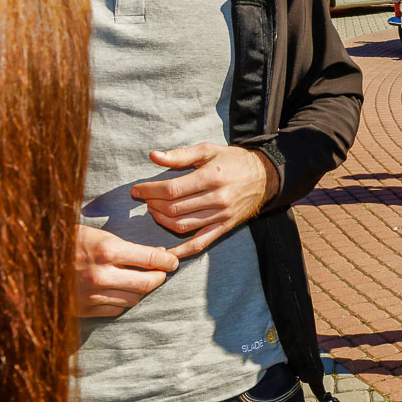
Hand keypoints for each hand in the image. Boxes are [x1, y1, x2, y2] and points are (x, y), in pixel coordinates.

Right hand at [75, 224, 179, 317]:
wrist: (33, 260)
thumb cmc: (69, 242)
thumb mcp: (99, 235)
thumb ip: (127, 246)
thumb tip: (157, 253)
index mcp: (108, 250)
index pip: (151, 258)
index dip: (167, 260)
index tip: (172, 261)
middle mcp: (102, 275)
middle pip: (147, 283)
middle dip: (159, 277)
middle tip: (162, 272)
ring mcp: (93, 294)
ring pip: (133, 298)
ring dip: (143, 290)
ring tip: (143, 280)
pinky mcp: (84, 308)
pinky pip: (116, 309)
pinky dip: (124, 301)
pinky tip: (124, 291)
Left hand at [130, 143, 279, 258]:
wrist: (265, 176)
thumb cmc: (233, 160)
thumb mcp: (208, 150)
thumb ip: (180, 155)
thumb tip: (153, 156)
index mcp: (212, 176)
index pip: (172, 189)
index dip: (150, 190)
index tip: (137, 189)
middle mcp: (217, 198)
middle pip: (174, 208)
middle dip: (153, 204)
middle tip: (144, 199)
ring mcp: (221, 216)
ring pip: (182, 225)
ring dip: (161, 221)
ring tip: (154, 211)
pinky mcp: (224, 228)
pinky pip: (199, 243)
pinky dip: (181, 251)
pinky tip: (165, 252)